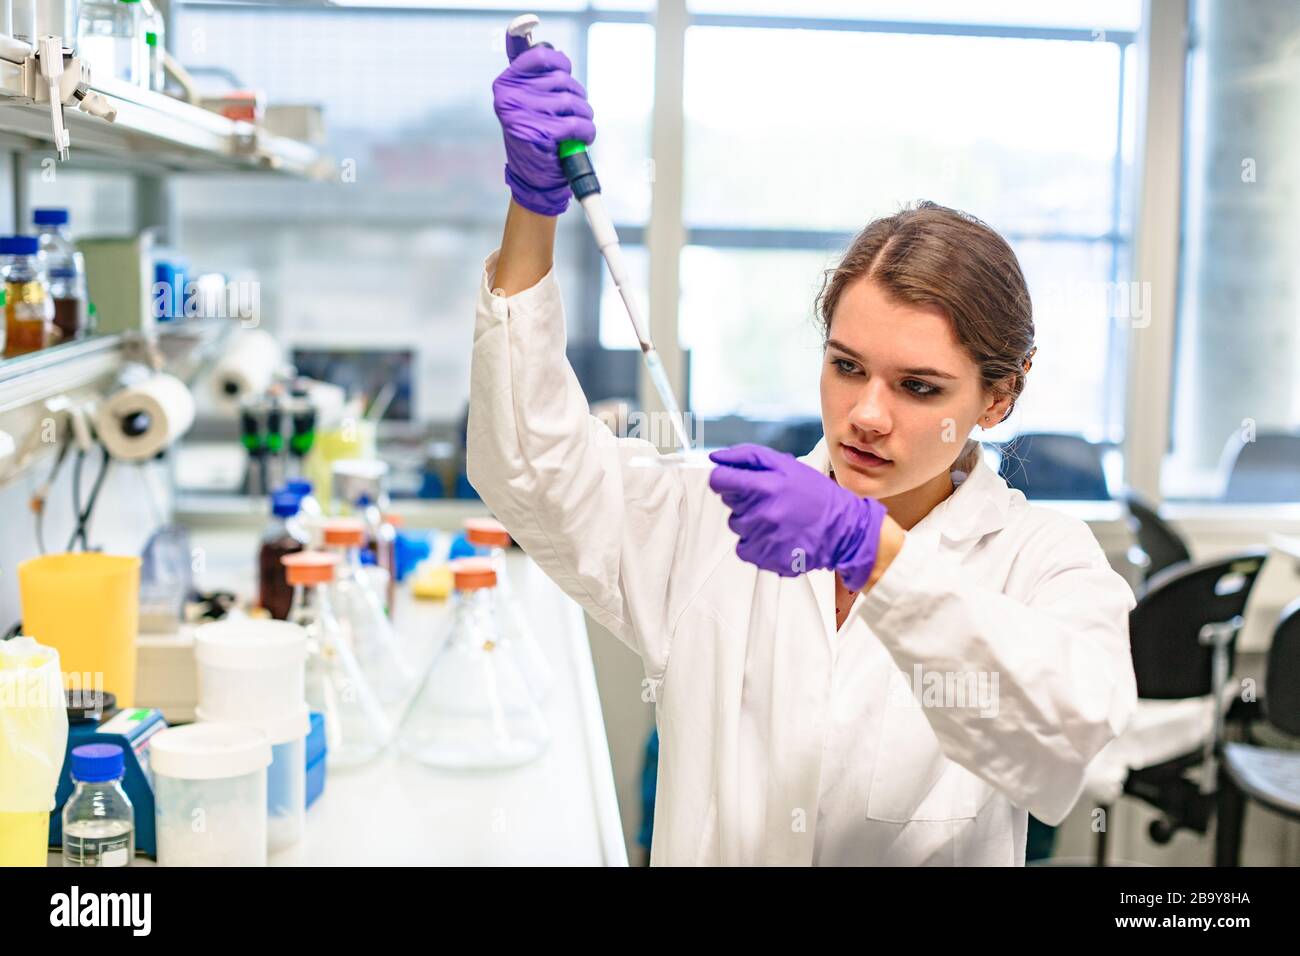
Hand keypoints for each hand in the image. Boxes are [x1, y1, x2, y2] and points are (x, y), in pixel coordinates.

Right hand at [492, 36, 595, 216]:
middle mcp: (510, 98)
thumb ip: (534, 76)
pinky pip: (577, 123)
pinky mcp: (541, 134)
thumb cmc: (534, 136)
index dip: (561, 63)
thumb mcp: (527, 103)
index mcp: (506, 84)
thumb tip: (551, 48)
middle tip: (574, 111)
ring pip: (572, 101)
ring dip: (584, 115)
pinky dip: (587, 131)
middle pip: (562, 79)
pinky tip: (583, 137)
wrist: (532, 178)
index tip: (566, 72)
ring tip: (579, 126)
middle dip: (577, 96)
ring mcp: (524, 116)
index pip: (540, 56)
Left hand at [708, 444, 888, 590]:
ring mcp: (762, 538)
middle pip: (730, 504)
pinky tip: (777, 535)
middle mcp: (761, 514)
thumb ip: (747, 457)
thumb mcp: (786, 465)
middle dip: (746, 499)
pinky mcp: (765, 558)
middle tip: (773, 500)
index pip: (719, 481)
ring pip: (738, 525)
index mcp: (764, 486)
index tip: (737, 483)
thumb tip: (716, 457)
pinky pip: (744, 548)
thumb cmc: (816, 495)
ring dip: (752, 521)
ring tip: (779, 518)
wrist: (843, 530)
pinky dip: (756, 542)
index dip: (726, 480)